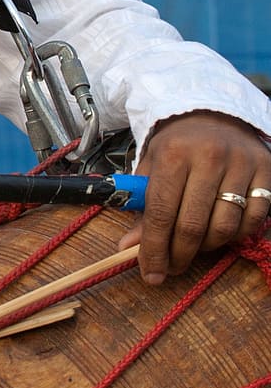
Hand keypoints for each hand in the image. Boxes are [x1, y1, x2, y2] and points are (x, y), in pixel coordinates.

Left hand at [119, 112, 270, 283]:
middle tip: (172, 267)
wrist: (213, 113)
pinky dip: (237, 234)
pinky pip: (253, 220)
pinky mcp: (265, 170)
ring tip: (195, 244)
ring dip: (207, 247)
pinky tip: (221, 230)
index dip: (153, 249)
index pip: (160, 213)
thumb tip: (130, 247)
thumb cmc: (178, 145)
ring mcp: (241, 163)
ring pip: (224, 227)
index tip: (151, 274)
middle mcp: (208, 157)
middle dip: (179, 255)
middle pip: (192, 225)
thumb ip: (142, 207)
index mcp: (173, 154)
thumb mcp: (152, 167)